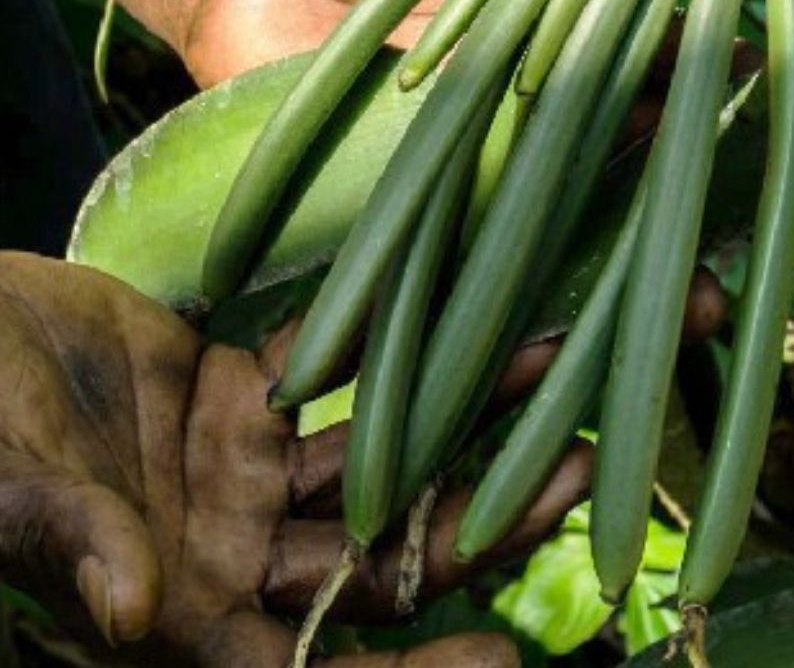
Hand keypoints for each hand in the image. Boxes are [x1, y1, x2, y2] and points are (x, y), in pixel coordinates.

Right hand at [0, 253, 588, 667]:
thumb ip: (66, 547)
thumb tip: (137, 611)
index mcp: (183, 614)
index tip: (508, 658)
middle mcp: (231, 552)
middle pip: (379, 557)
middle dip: (479, 525)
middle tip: (579, 475)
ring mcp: (239, 471)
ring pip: (372, 458)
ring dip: (458, 418)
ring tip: (552, 372)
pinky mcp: (233, 397)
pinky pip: (325, 375)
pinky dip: (382, 347)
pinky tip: (452, 309)